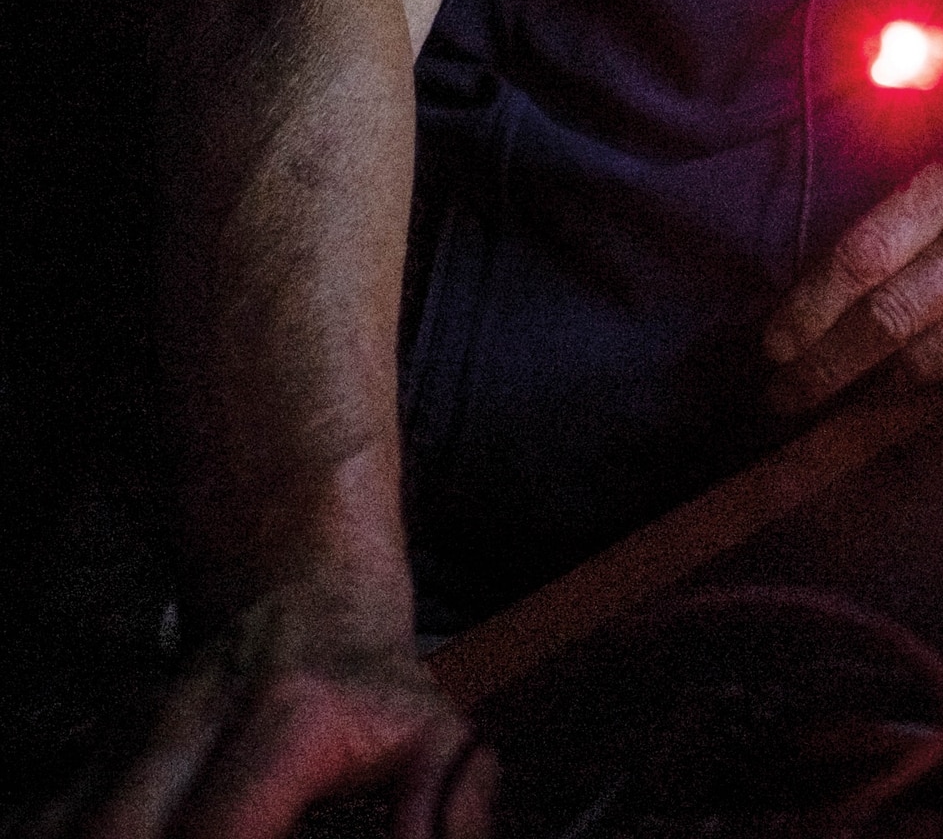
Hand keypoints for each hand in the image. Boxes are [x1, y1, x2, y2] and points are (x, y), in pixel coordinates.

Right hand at [85, 586, 490, 838]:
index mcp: (284, 724)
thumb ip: (443, 802)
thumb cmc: (368, 682)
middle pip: (120, 836)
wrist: (300, 586)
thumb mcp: (436, 732)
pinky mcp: (88, 746)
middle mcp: (192, 723)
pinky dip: (54, 838)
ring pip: (65, 827)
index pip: (220, 834)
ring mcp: (130, 732)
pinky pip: (39, 817)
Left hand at [764, 152, 942, 413]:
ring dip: (867, 390)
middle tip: (785, 394)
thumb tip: (804, 316)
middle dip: (824, 368)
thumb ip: (887, 240)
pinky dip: (925, 392)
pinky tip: (901, 390)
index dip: (810, 310)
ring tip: (832, 398)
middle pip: (889, 321)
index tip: (774, 346)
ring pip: (924, 366)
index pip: (864, 257)